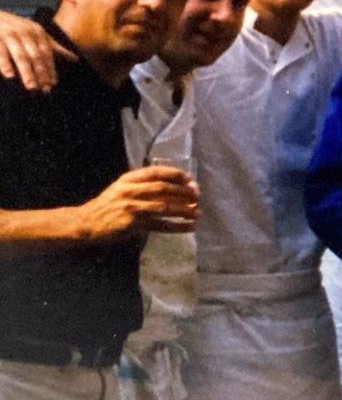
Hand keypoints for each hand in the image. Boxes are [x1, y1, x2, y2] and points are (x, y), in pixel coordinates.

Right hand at [0, 13, 73, 91]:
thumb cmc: (16, 27)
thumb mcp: (36, 33)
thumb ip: (54, 47)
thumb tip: (75, 59)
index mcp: (37, 32)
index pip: (46, 54)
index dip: (50, 69)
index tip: (52, 84)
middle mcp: (26, 32)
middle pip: (36, 56)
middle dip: (41, 73)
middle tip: (44, 89)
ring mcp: (10, 34)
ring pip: (21, 56)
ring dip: (27, 72)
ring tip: (31, 86)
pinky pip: (1, 53)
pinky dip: (5, 64)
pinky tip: (9, 76)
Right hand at [72, 165, 197, 239]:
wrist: (86, 222)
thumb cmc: (108, 205)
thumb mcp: (122, 189)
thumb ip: (143, 186)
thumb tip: (174, 187)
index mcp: (128, 179)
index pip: (156, 172)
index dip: (175, 174)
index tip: (190, 179)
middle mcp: (130, 190)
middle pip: (163, 188)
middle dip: (183, 192)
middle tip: (197, 196)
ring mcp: (131, 207)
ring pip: (164, 206)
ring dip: (184, 210)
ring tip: (198, 213)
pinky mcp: (133, 223)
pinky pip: (160, 225)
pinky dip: (177, 226)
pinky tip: (190, 227)